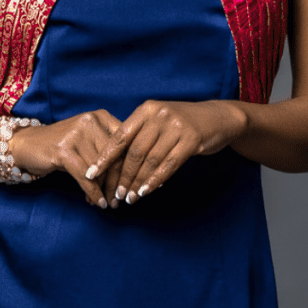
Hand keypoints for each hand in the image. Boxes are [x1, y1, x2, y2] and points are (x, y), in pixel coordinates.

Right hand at [8, 110, 121, 206]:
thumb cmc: (64, 147)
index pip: (126, 144)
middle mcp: (91, 121)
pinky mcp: (63, 150)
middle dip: (118, 183)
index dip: (131, 168)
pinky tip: (97, 203)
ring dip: (104, 191)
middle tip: (119, 200)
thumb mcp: (90, 142)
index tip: (132, 186)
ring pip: (101, 169)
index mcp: (102, 117)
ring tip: (107, 203)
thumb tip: (132, 177)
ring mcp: (76, 134)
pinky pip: (85, 177)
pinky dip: (93, 192)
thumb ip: (111, 152)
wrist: (28, 145)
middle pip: (115, 158)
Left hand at [86, 99, 247, 204]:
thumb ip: (139, 135)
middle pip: (134, 151)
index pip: (119, 136)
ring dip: (138, 182)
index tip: (91, 174)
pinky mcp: (191, 139)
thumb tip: (113, 163)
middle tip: (116, 194)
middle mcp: (159, 115)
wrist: (217, 118)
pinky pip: (169, 165)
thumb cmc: (182, 123)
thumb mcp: (159, 121)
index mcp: (146, 110)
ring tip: (130, 198)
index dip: (104, 157)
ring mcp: (176, 126)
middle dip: (123, 176)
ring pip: (150, 160)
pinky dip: (155, 180)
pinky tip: (146, 192)